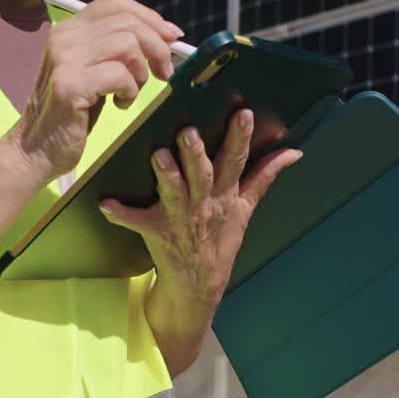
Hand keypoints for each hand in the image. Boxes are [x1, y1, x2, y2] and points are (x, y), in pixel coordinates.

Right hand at [6, 0, 182, 182]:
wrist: (36, 150)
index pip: (116, 4)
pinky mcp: (69, 84)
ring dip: (141, 72)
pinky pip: (119, 74)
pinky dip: (130, 90)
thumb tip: (165, 34)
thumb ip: (116, 49)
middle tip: (164, 73)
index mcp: (68, 29)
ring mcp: (64, 59)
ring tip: (131, 92)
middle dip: (157, 47)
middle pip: (127, 22)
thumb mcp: (93, 71)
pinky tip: (120, 104)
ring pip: (127, 45)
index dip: (150, 17)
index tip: (171, 38)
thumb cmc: (72, 114)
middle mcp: (63, 37)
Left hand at [99, 109, 302, 311]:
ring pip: (173, 193)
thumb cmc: (221, 239)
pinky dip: (120, 213)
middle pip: (202, 175)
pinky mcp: (156, 232)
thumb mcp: (247, 208)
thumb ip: (265, 176)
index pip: (236, 162)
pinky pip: (135, 221)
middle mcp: (203, 204)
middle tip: (188, 133)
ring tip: (158, 155)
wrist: (199, 283)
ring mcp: (179, 218)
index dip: (240, 138)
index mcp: (225, 195)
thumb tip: (293, 152)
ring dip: (166, 175)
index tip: (243, 113)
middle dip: (196, 155)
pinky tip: (105, 203)